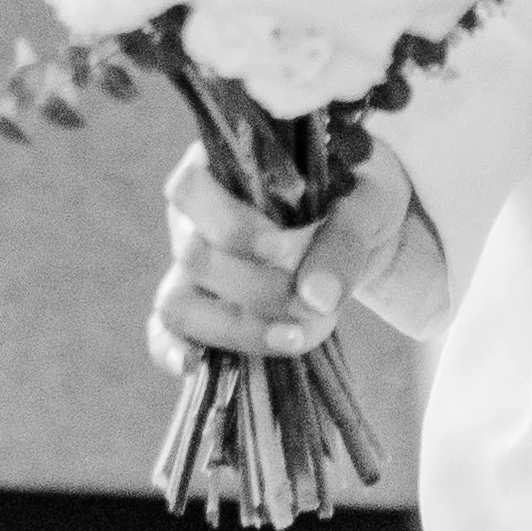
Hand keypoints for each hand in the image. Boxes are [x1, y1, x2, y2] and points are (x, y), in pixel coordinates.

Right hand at [149, 139, 420, 371]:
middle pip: (192, 254)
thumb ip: (344, 241)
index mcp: (224, 165)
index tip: (282, 247)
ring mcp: (190, 262)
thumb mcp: (367, 202)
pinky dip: (171, 349)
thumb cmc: (358, 193)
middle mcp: (195, 213)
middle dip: (253, 288)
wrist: (366, 224)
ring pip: (178, 301)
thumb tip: (316, 298)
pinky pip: (164, 330)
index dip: (230, 224)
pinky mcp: (198, 303)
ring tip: (294, 337)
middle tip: (309, 303)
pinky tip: (193, 365)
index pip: (191, 187)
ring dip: (234, 327)